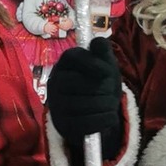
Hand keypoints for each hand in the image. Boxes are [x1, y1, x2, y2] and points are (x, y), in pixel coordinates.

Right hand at [46, 38, 123, 157]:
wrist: (93, 110)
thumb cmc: (99, 81)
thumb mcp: (104, 62)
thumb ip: (102, 49)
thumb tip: (97, 41)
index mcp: (64, 63)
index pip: (75, 57)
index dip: (94, 64)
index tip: (108, 72)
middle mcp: (55, 82)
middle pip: (82, 83)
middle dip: (105, 87)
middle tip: (111, 90)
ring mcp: (57, 104)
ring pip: (87, 104)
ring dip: (108, 104)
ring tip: (111, 103)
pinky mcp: (63, 124)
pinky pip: (87, 123)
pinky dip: (105, 119)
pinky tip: (109, 115)